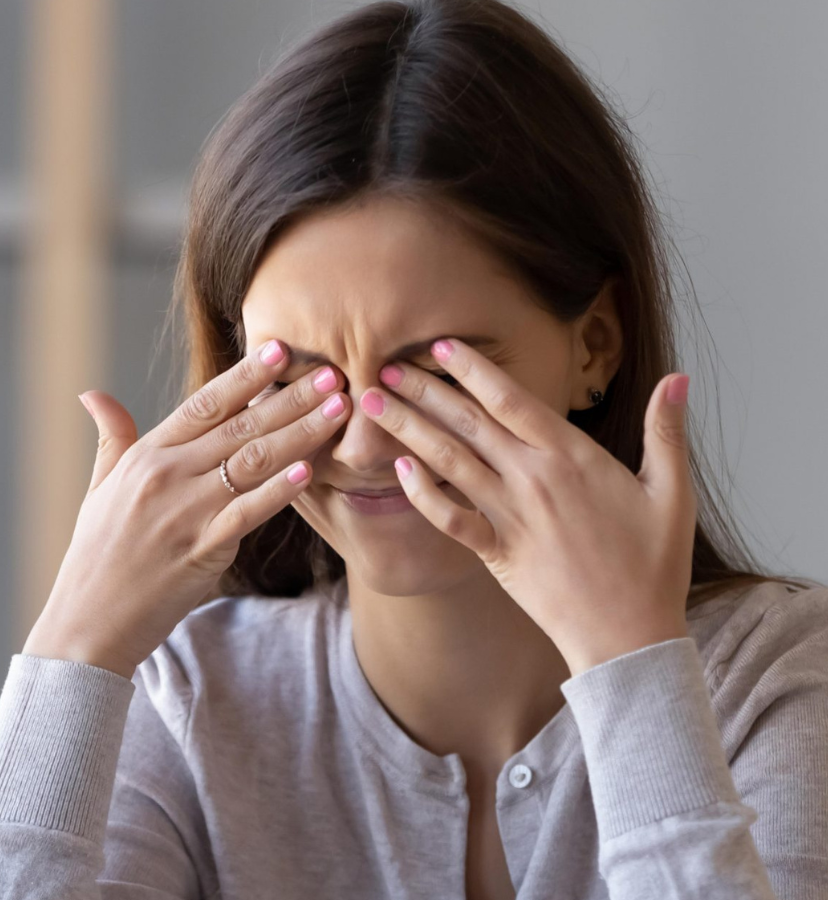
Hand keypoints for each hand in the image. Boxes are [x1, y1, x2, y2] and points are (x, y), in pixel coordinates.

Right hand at [22, 341, 350, 679]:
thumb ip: (112, 437)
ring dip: (300, 433)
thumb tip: (94, 394)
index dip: (246, 375)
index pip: (205, 403)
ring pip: (253, 461)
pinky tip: (310, 469)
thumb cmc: (98, 552)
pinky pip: (249, 512)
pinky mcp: (203, 548)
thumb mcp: (100, 486)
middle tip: (334, 374)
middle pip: (240, 426)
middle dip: (291, 397)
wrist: (87, 620)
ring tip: (337, 411)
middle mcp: (168, 474)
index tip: (282, 350)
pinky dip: (280, 490)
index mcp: (148, 454)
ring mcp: (186, 511)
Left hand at [360, 338, 695, 676]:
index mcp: (572, 457)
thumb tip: (679, 377)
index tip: (440, 345)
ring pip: (449, 461)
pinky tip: (398, 469)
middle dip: (424, 390)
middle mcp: (532, 479)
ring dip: (407, 429)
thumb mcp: (672, 493)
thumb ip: (667, 432)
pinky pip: (450, 519)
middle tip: (386, 363)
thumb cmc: (654, 565)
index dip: (473, 369)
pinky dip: (422, 493)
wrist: (630, 637)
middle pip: (468, 423)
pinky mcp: (496, 553)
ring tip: (372, 404)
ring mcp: (510, 517)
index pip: (512, 399)